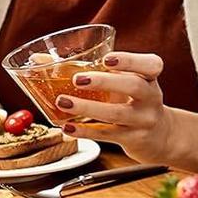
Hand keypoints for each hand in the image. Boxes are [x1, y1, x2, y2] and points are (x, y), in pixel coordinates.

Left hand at [56, 51, 175, 164]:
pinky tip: (67, 127)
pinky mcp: (134, 139)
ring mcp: (144, 120)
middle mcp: (150, 97)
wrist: (160, 137)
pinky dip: (86, 131)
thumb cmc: (131, 100)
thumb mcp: (118, 82)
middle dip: (105, 81)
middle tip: (77, 79)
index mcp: (148, 77)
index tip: (107, 59)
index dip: (130, 60)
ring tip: (63, 102)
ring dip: (87, 108)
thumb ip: (85, 68)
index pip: (151, 64)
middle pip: (133, 86)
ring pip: (117, 113)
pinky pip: (108, 134)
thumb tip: (38, 60)